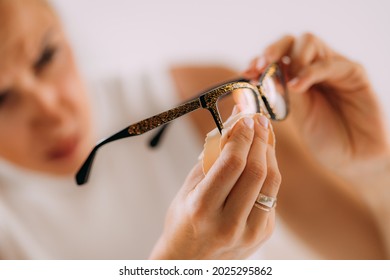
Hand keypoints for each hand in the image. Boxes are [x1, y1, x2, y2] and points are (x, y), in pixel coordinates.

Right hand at [149, 115, 280, 258]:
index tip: (245, 118)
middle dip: (260, 139)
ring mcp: (249, 232)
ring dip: (269, 153)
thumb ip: (210, 158)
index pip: (231, 164)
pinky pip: (270, 195)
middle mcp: (228, 223)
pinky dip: (268, 173)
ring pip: (271, 182)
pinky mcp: (263, 234)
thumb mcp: (188, 189)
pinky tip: (262, 159)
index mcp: (202, 208)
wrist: (191, 261)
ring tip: (264, 134)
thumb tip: (231, 126)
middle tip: (258, 120)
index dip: (242, 136)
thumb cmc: (183, 221)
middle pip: (256, 171)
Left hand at [245, 33, 389, 175]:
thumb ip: (285, 93)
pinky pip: (329, 63)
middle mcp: (313, 68)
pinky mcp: (353, 72)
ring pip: (308, 42)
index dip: (260, 61)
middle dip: (272, 50)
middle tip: (261, 65)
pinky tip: (297, 87)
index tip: (247, 72)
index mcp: (296, 78)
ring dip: (291, 58)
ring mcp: (332, 67)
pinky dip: (309, 72)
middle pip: (290, 41)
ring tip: (286, 83)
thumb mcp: (298, 115)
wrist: (354, 158)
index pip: (276, 57)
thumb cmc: (325, 139)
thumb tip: (262, 74)